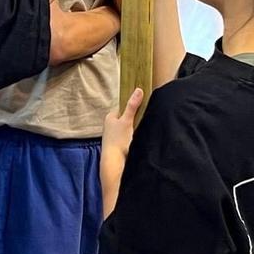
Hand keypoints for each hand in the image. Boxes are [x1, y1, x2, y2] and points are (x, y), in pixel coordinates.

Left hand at [100, 87, 143, 205]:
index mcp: (110, 117)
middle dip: (134, 118)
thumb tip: (139, 90)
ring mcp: (114, 136)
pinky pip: (129, 137)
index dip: (132, 106)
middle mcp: (110, 126)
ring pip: (128, 128)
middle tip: (143, 119)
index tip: (142, 107)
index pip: (123, 107)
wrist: (114, 163)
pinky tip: (138, 139)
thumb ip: (133, 106)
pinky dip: (134, 137)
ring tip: (141, 129)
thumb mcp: (127, 120)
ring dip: (135, 129)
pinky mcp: (119, 145)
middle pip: (126, 117)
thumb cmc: (118, 141)